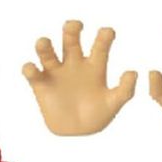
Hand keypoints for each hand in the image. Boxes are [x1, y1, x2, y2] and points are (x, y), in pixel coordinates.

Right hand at [22, 20, 136, 134]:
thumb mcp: (114, 104)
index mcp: (95, 65)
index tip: (107, 34)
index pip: (101, 42)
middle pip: (71, 37)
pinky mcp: (41, 85)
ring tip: (44, 44)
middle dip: (72, 29)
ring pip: (47, 51)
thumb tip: (132, 71)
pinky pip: (32, 73)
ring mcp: (56, 73)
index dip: (105, 35)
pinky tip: (31, 69)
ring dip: (44, 45)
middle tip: (74, 26)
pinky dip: (29, 69)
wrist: (76, 135)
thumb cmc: (97, 116)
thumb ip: (125, 90)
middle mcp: (74, 63)